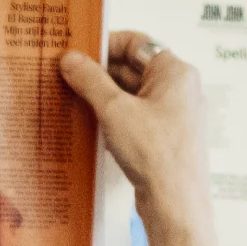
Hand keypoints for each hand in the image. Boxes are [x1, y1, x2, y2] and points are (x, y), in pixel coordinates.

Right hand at [56, 30, 207, 221]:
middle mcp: (179, 89)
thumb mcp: (114, 110)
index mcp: (175, 72)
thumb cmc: (156, 153)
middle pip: (133, 68)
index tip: (78, 52)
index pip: (137, 42)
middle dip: (100, 73)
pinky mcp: (165, 137)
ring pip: (133, 94)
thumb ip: (90, 80)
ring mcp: (173, 114)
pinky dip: (114, 116)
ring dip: (104, 96)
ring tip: (72, 100)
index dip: (106, 44)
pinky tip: (90, 125)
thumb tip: (71, 59)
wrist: (175, 202)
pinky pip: (135, 116)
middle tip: (67, 77)